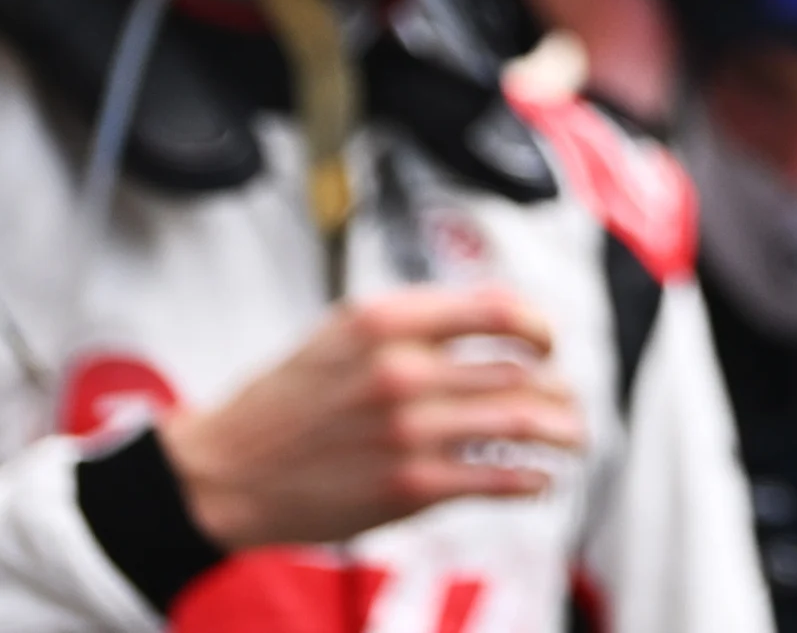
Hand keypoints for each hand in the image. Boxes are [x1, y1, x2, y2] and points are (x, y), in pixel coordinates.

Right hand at [156, 283, 586, 549]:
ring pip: (521, 421)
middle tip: (567, 398)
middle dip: (558, 387)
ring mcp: (408, 431)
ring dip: (562, 429)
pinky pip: (497, 478)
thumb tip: (497, 321)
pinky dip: (531, 478)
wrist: (223, 473)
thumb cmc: (285, 402)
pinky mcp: (409, 487)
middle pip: (520, 370)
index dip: (540, 326)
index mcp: (386, 321)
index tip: (548, 343)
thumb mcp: (342, 334)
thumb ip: (415, 323)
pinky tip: (539, 479)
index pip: (498, 309)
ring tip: (573, 436)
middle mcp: (401, 370)